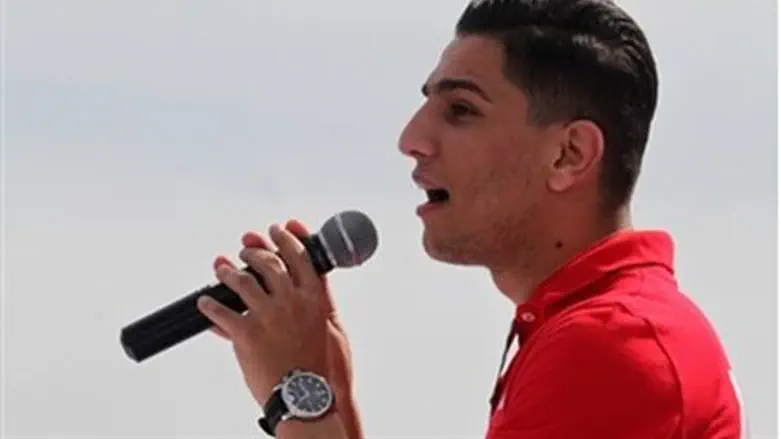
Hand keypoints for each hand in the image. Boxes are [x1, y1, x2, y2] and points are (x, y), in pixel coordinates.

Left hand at [196, 220, 356, 407]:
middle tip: (245, 248)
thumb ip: (315, 300)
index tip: (278, 229)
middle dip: (254, 252)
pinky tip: (204, 302)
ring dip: (227, 272)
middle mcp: (292, 301)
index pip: (299, 256)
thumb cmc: (318, 364)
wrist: (305, 395)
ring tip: (220, 269)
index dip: (287, 239)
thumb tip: (304, 281)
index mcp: (313, 297)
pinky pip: (221, 312)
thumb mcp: (329, 326)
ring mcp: (268, 316)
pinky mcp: (247, 333)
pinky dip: (210, 305)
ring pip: (242, 281)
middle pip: (269, 263)